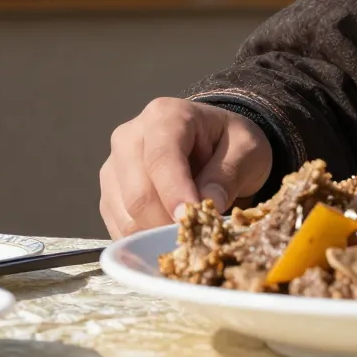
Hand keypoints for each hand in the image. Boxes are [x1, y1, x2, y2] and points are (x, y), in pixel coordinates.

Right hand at [99, 98, 272, 238]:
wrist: (212, 145)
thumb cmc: (230, 143)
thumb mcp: (246, 149)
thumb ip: (228, 175)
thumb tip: (206, 205)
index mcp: (164, 116)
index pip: (161, 158)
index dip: (174, 193)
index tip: (190, 219)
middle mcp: (129, 138)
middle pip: (138, 193)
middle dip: (168, 222)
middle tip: (197, 236)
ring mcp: (114, 167)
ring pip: (125, 216)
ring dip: (157, 234)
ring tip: (188, 232)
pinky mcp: (109, 195)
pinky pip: (119, 229)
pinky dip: (144, 241)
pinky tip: (169, 235)